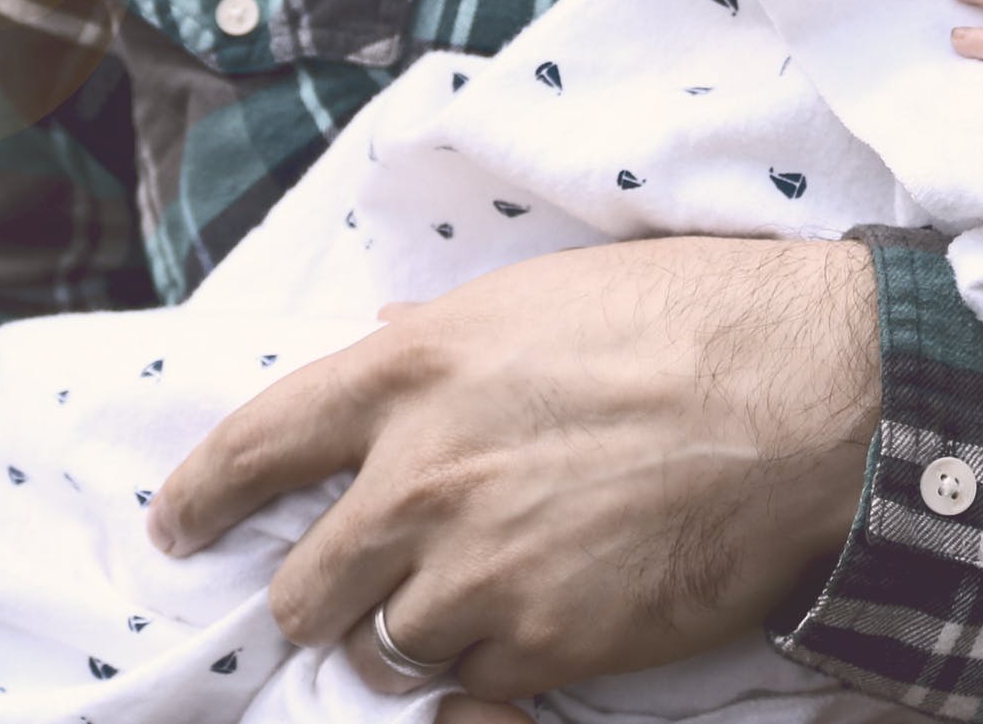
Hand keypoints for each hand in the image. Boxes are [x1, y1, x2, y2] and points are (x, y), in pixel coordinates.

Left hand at [143, 237, 877, 705]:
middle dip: (317, 599)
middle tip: (343, 595)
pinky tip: (509, 659)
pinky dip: (475, 691)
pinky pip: (465, 700)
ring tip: (454, 616)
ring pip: (379, 653)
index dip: (201, 497)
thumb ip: (442, 345)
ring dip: (402, 643)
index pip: (256, 445)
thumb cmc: (684, 319)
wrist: (802, 397)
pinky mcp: (542, 645)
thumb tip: (390, 351)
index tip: (180, 528)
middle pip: (305, 586)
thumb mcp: (535, 298)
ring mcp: (476, 573)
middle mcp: (418, 479)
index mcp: (408, 371)